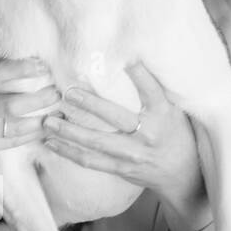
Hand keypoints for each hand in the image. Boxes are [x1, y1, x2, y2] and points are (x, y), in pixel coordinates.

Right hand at [0, 20, 60, 155]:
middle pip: (12, 106)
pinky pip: (12, 142)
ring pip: (15, 128)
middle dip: (40, 99)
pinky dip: (32, 136)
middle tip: (57, 92)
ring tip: (58, 110)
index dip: (23, 69)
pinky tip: (46, 126)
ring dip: (41, 120)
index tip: (44, 66)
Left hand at [42, 62, 203, 202]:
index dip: (138, 73)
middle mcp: (148, 134)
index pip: (150, 89)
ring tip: (48, 121)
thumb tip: (128, 60)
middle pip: (115, 116)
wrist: (183, 174)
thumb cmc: (174, 134)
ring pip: (96, 142)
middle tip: (67, 92)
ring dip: (69, 132)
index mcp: (163, 114)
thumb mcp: (172, 109)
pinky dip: (69, 152)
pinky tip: (53, 143)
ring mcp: (133, 153)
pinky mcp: (121, 168)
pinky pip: (91, 161)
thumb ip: (152, 91)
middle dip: (89, 104)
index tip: (123, 57)